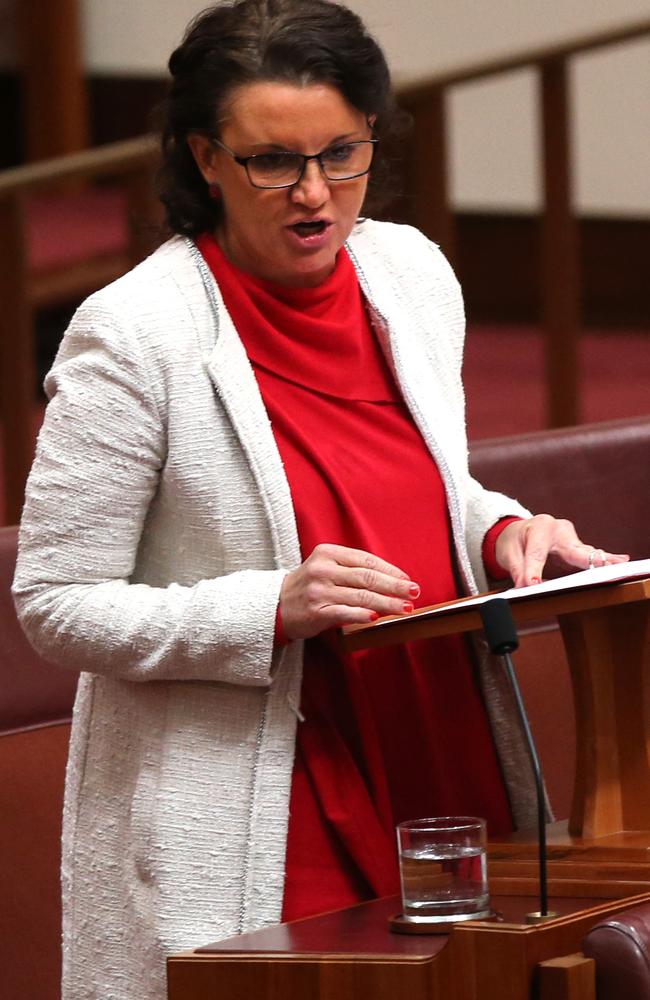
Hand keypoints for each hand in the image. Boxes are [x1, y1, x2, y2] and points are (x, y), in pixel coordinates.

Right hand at [279, 543, 419, 639]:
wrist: (276, 605)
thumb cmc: (309, 586)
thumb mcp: (326, 567)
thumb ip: (352, 569)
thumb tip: (391, 578)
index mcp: (327, 553)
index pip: (366, 560)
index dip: (390, 570)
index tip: (407, 579)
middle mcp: (322, 570)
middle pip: (367, 577)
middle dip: (394, 586)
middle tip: (414, 592)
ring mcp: (319, 591)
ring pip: (361, 596)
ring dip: (387, 603)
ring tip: (404, 608)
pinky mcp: (316, 612)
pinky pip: (345, 613)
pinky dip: (363, 615)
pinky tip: (378, 618)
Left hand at [494, 514, 628, 587]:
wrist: (519, 532)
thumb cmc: (514, 540)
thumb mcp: (508, 552)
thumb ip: (516, 569)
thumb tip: (522, 586)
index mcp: (540, 527)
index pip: (537, 552)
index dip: (534, 569)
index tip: (532, 584)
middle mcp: (560, 529)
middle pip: (573, 548)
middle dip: (587, 558)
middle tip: (602, 564)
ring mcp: (572, 539)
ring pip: (587, 553)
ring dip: (602, 561)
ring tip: (619, 564)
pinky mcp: (578, 549)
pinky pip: (590, 557)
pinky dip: (603, 561)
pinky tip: (620, 562)